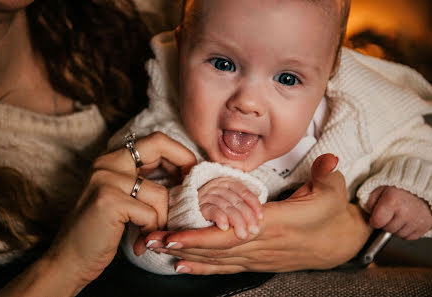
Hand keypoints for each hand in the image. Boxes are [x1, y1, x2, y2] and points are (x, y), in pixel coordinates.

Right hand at [0, 132, 195, 295]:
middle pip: (159, 145)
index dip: (180, 154)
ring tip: (150, 232)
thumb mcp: (126, 196)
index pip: (156, 140)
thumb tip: (188, 171)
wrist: (69, 260)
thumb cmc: (104, 230)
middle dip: (182, 167)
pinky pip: (151, 213)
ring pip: (160, 193)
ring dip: (162, 219)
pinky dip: (151, 230)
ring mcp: (106, 179)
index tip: (189, 176)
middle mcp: (107, 162)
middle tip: (187, 194)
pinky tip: (139, 241)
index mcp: (113, 159)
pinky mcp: (109, 201)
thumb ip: (148, 180)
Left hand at [147, 154, 371, 274]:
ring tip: (158, 250)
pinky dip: (203, 267)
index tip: (175, 234)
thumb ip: (325, 173)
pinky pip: (226, 267)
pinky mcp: (258, 261)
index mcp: (276, 224)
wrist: (339, 243)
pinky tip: (182, 267)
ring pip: (217, 259)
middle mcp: (262, 244)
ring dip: (186, 255)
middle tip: (152, 240)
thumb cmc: (331, 214)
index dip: (202, 236)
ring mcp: (259, 256)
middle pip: (216, 248)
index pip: (232, 233)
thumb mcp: (332, 190)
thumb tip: (328, 159)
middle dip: (182, 245)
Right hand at [199, 177, 262, 238]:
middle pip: (237, 200)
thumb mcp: (228, 203)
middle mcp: (218, 186)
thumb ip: (241, 205)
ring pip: (226, 206)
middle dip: (248, 216)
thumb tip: (260, 217)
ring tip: (242, 234)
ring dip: (236, 221)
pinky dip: (219, 217)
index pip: (244, 191)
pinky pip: (211, 209)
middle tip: (254, 231)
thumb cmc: (213, 209)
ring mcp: (207, 195)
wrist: (186, 211)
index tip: (261, 218)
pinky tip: (225, 228)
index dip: (254, 204)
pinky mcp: (197, 205)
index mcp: (228, 183)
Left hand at [367, 186, 431, 239]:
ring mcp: (417, 221)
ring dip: (396, 227)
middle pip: (387, 229)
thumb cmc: (399, 187)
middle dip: (386, 223)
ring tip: (400, 214)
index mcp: (392, 201)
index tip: (377, 216)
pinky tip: (407, 220)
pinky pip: (409, 236)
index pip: (376, 222)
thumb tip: (369, 215)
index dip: (374, 220)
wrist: (422, 186)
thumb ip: (370, 202)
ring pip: (398, 234)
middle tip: (391, 212)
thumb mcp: (380, 189)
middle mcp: (405, 213)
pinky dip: (407, 230)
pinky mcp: (426, 226)